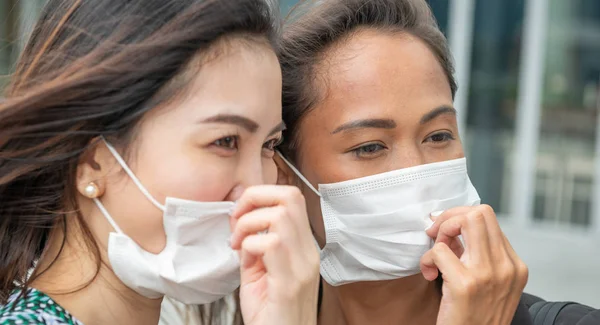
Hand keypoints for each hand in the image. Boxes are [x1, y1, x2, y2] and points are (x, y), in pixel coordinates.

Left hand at [229, 185, 319, 324]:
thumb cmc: (269, 314)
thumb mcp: (258, 272)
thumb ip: (252, 244)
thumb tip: (239, 217)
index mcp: (302, 247)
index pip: (292, 197)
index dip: (261, 194)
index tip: (239, 214)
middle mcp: (308, 253)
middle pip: (290, 196)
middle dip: (255, 198)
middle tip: (237, 220)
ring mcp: (302, 267)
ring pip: (280, 216)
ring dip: (249, 224)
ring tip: (239, 244)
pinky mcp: (290, 283)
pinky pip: (271, 244)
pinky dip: (250, 247)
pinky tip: (246, 262)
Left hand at [420, 205, 528, 324]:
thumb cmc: (475, 317)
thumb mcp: (490, 284)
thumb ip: (479, 256)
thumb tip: (452, 227)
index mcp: (515, 266)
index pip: (488, 218)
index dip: (460, 218)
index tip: (445, 233)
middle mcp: (506, 267)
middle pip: (479, 212)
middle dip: (450, 217)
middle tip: (436, 236)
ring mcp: (488, 274)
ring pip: (463, 221)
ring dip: (440, 234)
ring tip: (435, 258)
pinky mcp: (465, 285)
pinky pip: (439, 250)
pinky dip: (427, 259)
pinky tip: (430, 276)